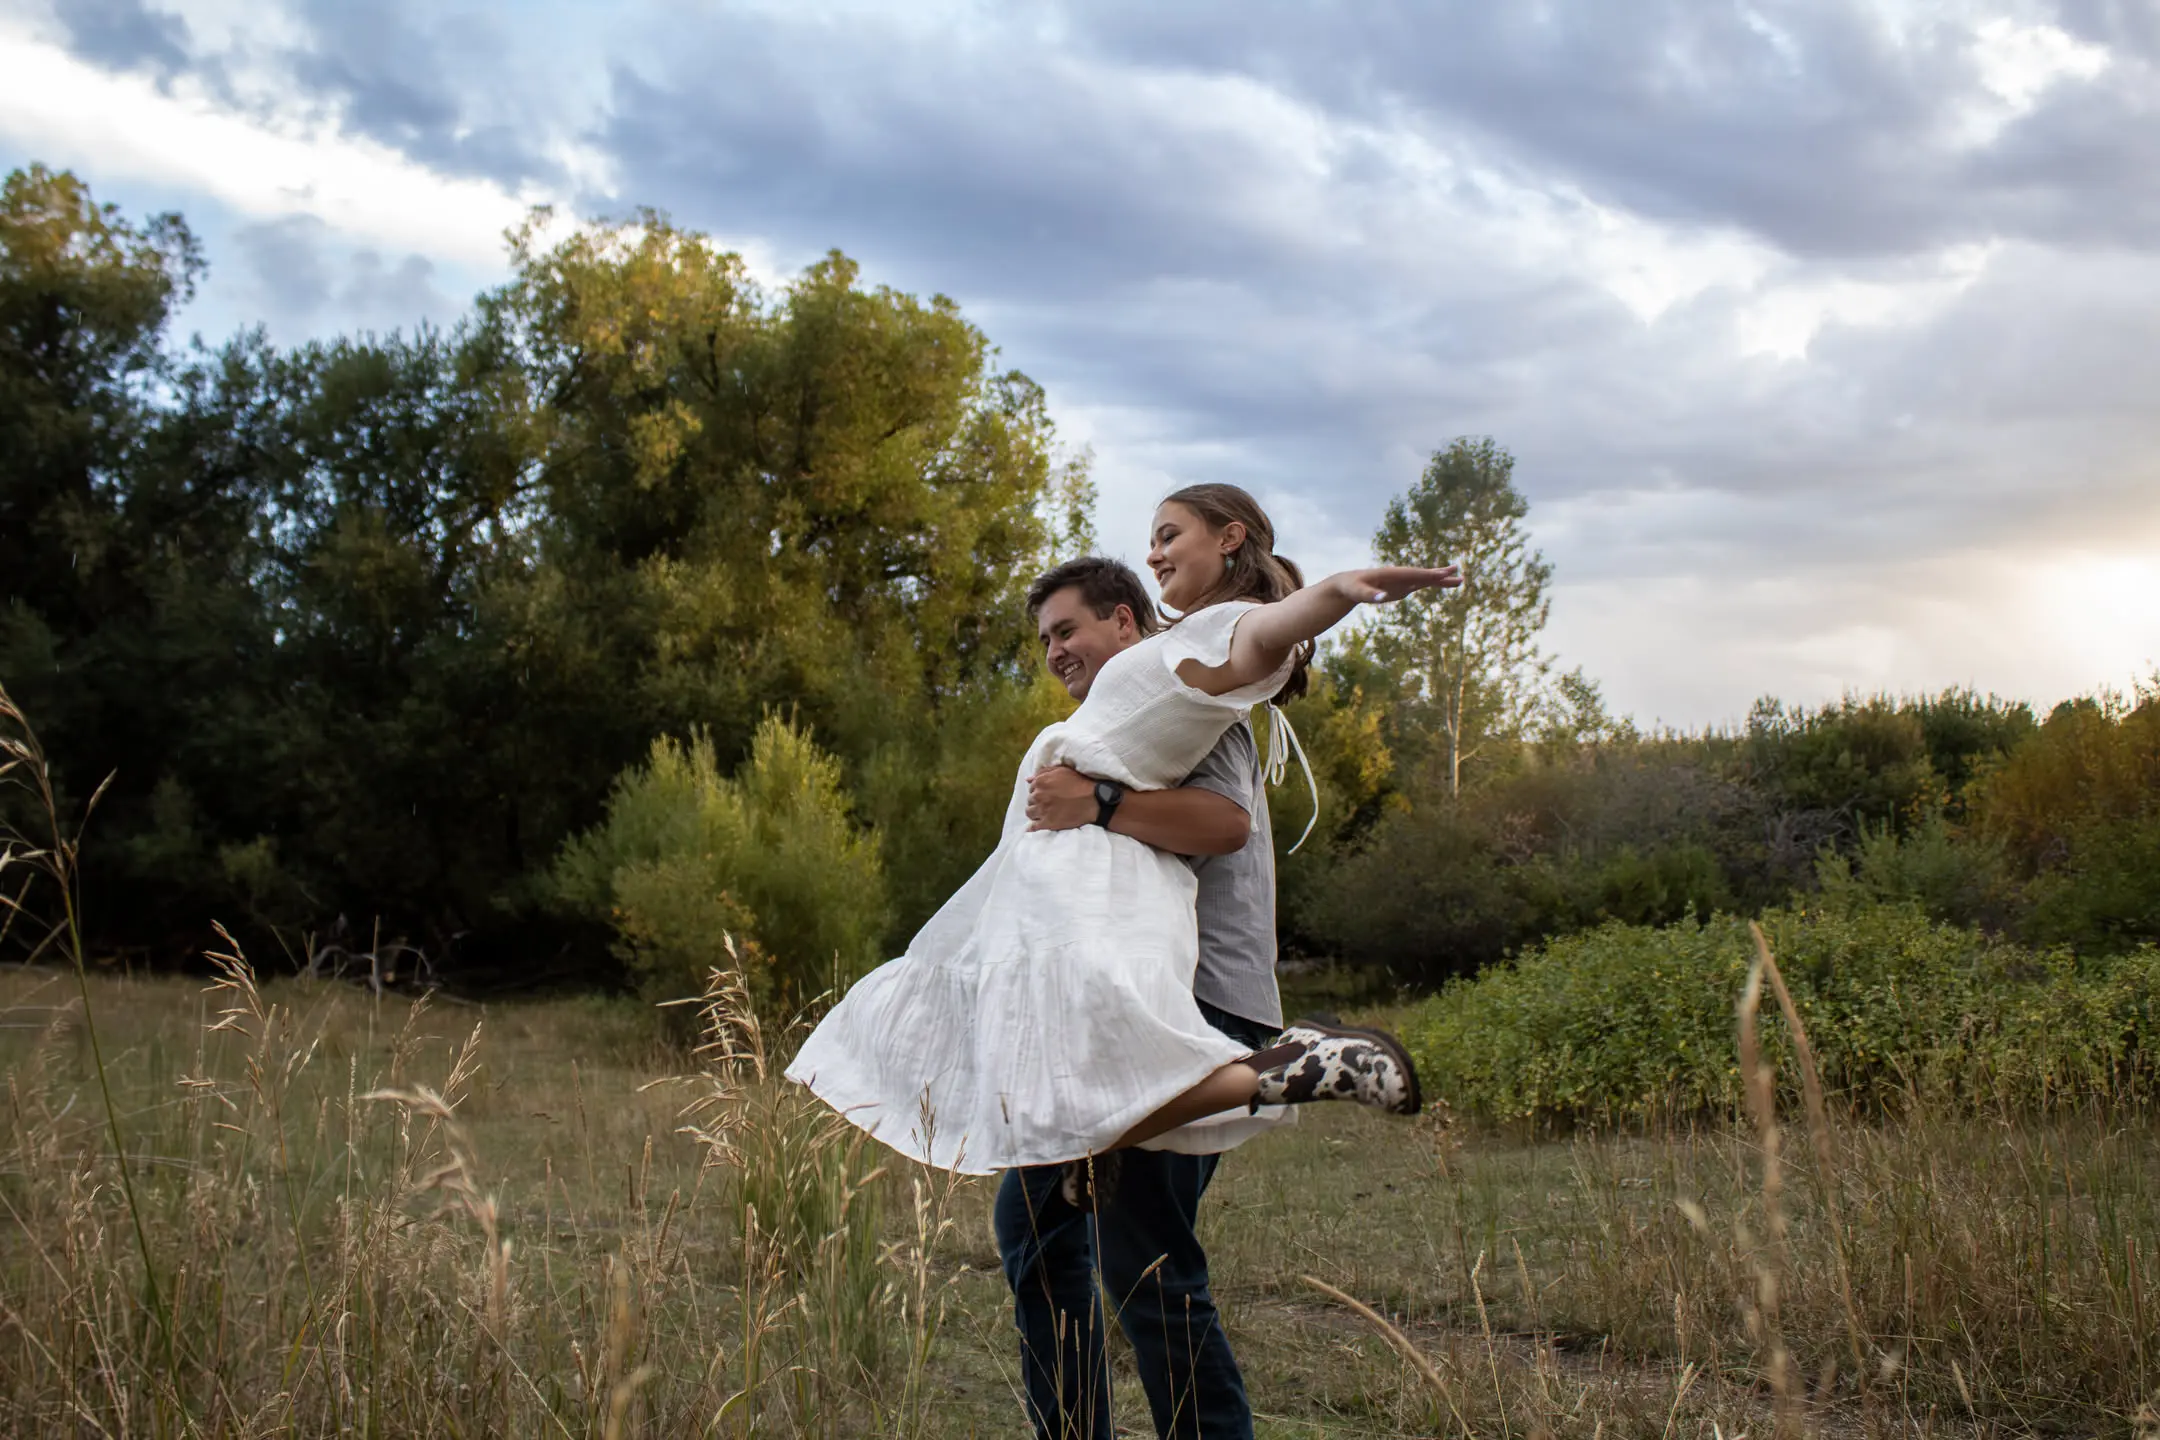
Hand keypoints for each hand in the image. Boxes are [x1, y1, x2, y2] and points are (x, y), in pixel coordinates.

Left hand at [1025, 765, 1099, 831]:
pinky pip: (1034, 826)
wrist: (1092, 800)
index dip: (1038, 790)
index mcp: (1041, 781)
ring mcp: (1042, 810)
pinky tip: (1033, 827)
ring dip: (1034, 812)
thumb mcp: (1062, 770)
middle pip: (1030, 800)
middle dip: (1037, 801)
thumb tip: (1028, 779)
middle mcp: (1038, 795)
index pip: (1031, 788)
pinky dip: (1032, 827)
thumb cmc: (1079, 783)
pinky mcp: (1048, 823)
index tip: (1045, 794)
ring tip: (1042, 813)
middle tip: (1046, 803)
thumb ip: (1043, 772)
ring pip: (1029, 812)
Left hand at [1333, 565, 1462, 604]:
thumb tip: (1382, 597)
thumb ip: (1370, 595)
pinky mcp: (1401, 588)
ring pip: (1424, 580)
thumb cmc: (1351, 587)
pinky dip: (1432, 584)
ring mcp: (1401, 581)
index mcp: (1390, 573)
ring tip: (1458, 579)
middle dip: (1440, 575)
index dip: (1427, 575)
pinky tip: (1443, 583)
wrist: (1347, 584)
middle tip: (1458, 574)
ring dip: (1440, 580)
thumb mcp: (1357, 592)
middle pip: (1422, 575)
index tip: (1442, 574)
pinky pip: (1420, 585)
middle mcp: (1399, 575)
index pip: (1412, 574)